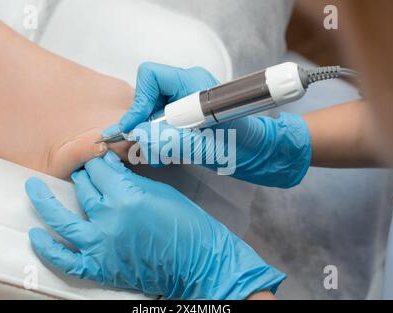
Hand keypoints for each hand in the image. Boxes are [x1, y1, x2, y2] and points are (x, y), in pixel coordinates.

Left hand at [26, 151, 284, 298]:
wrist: (197, 260)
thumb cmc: (186, 224)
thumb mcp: (159, 191)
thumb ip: (128, 179)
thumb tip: (108, 169)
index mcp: (126, 196)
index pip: (99, 168)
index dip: (98, 159)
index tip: (98, 157)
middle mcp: (109, 219)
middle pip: (83, 187)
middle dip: (83, 175)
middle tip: (86, 172)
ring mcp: (101, 245)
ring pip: (62, 218)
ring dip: (44, 200)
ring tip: (33, 188)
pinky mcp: (101, 266)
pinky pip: (66, 259)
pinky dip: (48, 248)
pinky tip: (36, 234)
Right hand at [105, 62, 311, 187]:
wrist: (258, 152)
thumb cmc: (242, 147)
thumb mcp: (206, 147)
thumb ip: (172, 141)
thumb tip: (137, 135)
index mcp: (195, 85)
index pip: (152, 76)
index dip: (138, 102)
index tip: (135, 129)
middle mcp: (188, 86)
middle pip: (148, 95)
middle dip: (142, 122)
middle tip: (146, 149)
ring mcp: (187, 98)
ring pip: (152, 110)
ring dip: (150, 134)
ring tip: (160, 156)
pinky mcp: (187, 111)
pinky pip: (162, 119)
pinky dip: (159, 137)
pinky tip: (168, 152)